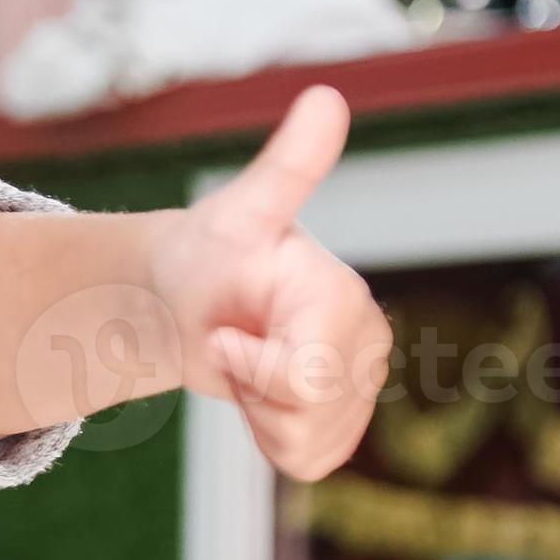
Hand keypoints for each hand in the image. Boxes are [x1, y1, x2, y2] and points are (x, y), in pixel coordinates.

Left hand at [145, 85, 392, 480]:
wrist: (190, 299)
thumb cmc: (210, 252)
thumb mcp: (238, 212)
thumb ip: (286, 167)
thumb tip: (326, 96)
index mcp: (348, 301)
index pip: (305, 378)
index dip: (250, 365)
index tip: (226, 334)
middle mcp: (370, 343)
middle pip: (305, 416)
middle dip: (252, 389)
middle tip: (234, 345)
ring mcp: (363, 387)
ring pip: (304, 445)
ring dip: (257, 413)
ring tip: (248, 364)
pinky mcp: (344, 424)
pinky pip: (306, 462)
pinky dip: (269, 436)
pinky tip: (260, 393)